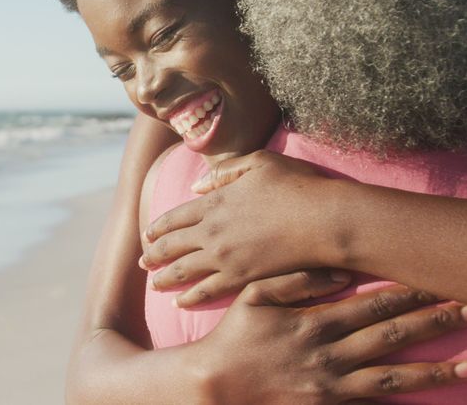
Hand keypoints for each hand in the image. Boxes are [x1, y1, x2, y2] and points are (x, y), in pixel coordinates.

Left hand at [142, 149, 341, 307]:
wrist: (324, 220)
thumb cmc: (297, 186)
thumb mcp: (258, 163)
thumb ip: (224, 172)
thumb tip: (195, 187)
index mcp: (214, 202)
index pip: (175, 217)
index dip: (158, 228)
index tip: (147, 235)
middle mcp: (212, 231)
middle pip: (172, 246)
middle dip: (154, 254)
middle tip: (142, 262)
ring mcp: (224, 257)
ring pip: (184, 271)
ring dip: (165, 278)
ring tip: (153, 284)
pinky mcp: (241, 278)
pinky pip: (206, 291)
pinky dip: (189, 297)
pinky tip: (179, 303)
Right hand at [189, 270, 466, 403]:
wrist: (215, 386)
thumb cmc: (234, 336)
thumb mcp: (253, 295)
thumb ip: (295, 280)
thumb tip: (339, 273)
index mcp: (315, 322)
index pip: (373, 305)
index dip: (411, 294)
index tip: (442, 282)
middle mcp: (330, 354)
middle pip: (393, 337)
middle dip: (436, 323)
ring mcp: (333, 386)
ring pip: (394, 378)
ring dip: (435, 372)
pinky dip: (403, 404)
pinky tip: (431, 402)